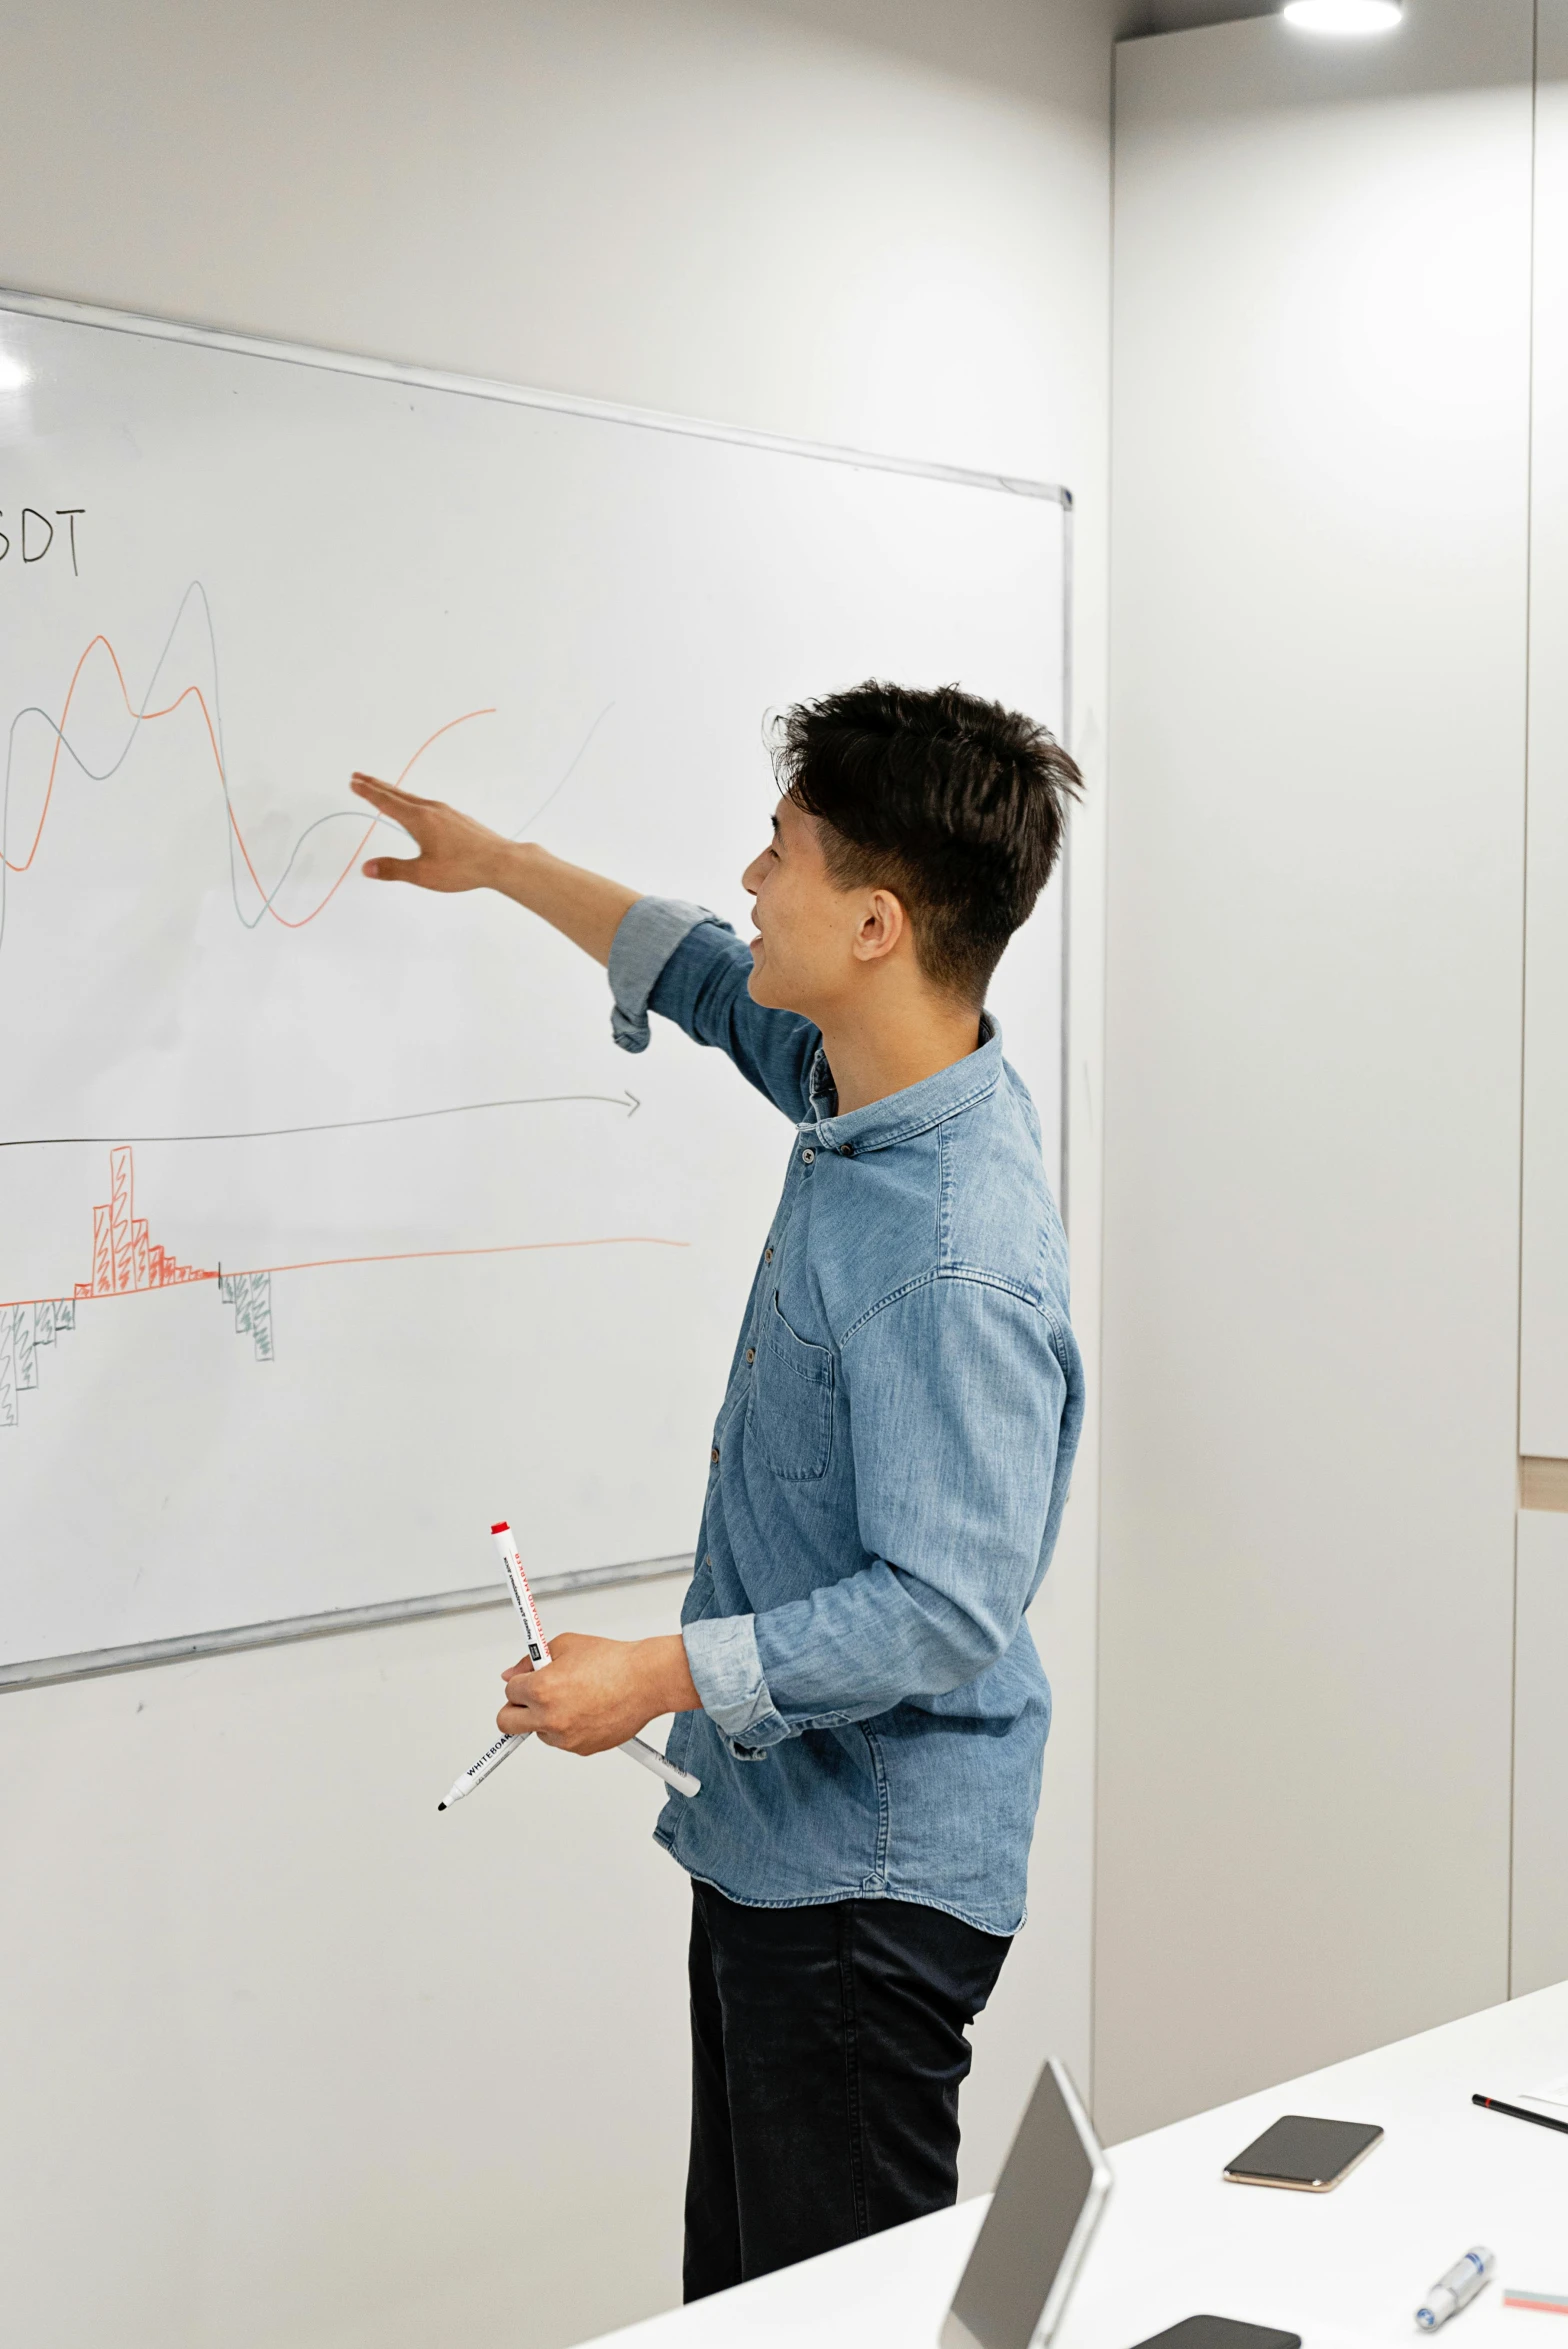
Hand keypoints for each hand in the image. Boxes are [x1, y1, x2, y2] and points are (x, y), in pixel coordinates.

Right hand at [352, 772, 518, 891]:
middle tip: (358, 776)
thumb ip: (393, 870)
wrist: (500, 861)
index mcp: (419, 819)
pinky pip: (426, 804)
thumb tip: (367, 868)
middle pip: (397, 794)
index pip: (386, 802)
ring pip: (413, 798)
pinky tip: (415, 808)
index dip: (368, 792)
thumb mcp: (423, 874)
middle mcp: (431, 810)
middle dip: (376, 785)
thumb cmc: (463, 868)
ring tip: (382, 790)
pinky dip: (411, 800)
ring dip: (394, 792)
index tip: (353, 782)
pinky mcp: (456, 818)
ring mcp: (446, 812)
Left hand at [497, 1632, 700, 1755]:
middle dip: (514, 1708)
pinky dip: (568, 1727)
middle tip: (527, 1698)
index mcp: (541, 1690)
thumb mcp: (565, 1645)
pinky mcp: (582, 1749)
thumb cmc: (613, 1662)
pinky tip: (586, 1708)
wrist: (646, 1681)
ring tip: (572, 1697)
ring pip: (538, 1731)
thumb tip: (513, 1673)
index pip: (509, 1691)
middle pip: (506, 1723)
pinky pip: (563, 1740)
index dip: (519, 1681)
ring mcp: (565, 1738)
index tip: (527, 1679)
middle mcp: (549, 1718)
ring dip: (545, 1717)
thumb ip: (531, 1660)